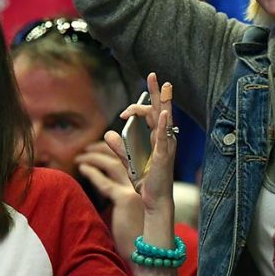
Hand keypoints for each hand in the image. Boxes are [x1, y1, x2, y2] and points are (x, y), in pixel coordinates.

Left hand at [77, 141, 143, 255]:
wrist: (141, 256)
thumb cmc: (130, 237)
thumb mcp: (123, 211)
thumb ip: (115, 194)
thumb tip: (98, 179)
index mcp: (146, 186)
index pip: (131, 159)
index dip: (115, 150)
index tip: (98, 148)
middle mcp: (145, 185)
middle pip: (123, 157)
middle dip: (103, 149)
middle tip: (87, 148)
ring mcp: (137, 191)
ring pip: (113, 164)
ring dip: (94, 157)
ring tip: (80, 157)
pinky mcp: (126, 200)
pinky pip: (105, 182)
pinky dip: (92, 173)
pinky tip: (81, 169)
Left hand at [103, 73, 176, 213]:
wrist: (153, 201)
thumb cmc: (146, 182)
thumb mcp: (129, 161)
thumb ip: (120, 147)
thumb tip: (108, 133)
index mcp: (157, 138)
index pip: (151, 115)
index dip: (137, 108)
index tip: (123, 114)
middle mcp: (164, 139)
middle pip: (160, 110)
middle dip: (157, 92)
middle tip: (153, 75)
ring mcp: (166, 147)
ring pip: (165, 119)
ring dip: (164, 101)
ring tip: (164, 85)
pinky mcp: (164, 157)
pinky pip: (165, 138)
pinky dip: (165, 124)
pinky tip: (164, 113)